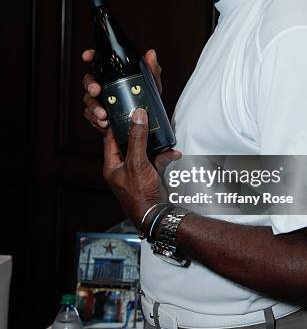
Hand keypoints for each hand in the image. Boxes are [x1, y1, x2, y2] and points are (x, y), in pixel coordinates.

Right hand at [82, 48, 162, 132]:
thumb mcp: (151, 85)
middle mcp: (102, 85)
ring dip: (94, 107)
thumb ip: (151, 69)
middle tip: (96, 91)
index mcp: (112, 74)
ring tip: (103, 115)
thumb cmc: (145, 99)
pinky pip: (91, 116)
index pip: (98, 62)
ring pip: (88, 100)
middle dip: (90, 85)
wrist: (146, 123)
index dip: (91, 56)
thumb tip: (151, 54)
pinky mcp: (97, 115)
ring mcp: (99, 100)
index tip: (87, 56)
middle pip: (89, 81)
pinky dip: (95, 120)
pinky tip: (104, 123)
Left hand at [103, 107, 181, 227]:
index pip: (110, 140)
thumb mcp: (137, 161)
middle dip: (140, 133)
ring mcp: (137, 173)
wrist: (156, 214)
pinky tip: (173, 153)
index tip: (124, 113)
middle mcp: (123, 170)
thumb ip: (137, 138)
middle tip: (145, 119)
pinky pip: (156, 162)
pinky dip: (165, 156)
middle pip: (129, 144)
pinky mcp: (150, 177)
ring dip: (156, 145)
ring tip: (162, 135)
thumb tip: (137, 116)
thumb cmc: (139, 193)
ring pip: (145, 152)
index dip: (116, 126)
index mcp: (112, 166)